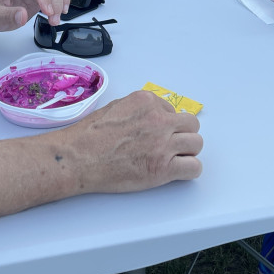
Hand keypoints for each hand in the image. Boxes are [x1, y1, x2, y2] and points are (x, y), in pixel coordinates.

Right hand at [63, 90, 202, 192]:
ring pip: (196, 144)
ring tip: (174, 159)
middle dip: (183, 134)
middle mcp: (159, 119)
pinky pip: (194, 167)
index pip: (173, 110)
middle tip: (171, 145)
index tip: (158, 133)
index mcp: (147, 102)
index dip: (167, 123)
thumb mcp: (116, 107)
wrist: (78, 158)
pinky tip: (177, 172)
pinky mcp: (163, 168)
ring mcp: (163, 144)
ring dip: (187, 151)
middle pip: (191, 125)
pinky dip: (189, 171)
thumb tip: (152, 115)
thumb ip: (139, 109)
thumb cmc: (89, 135)